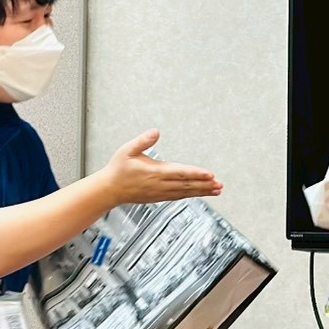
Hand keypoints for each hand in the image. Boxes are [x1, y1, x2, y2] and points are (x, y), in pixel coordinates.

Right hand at [103, 130, 222, 206]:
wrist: (109, 190)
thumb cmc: (118, 170)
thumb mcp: (127, 150)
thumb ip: (142, 141)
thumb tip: (155, 132)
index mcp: (154, 172)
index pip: (180, 173)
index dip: (196, 174)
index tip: (210, 174)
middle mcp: (160, 184)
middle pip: (187, 185)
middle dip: (205, 185)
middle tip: (220, 184)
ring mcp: (160, 193)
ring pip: (185, 193)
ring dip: (202, 192)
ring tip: (216, 190)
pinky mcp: (159, 197)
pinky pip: (179, 197)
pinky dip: (192, 195)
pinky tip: (200, 194)